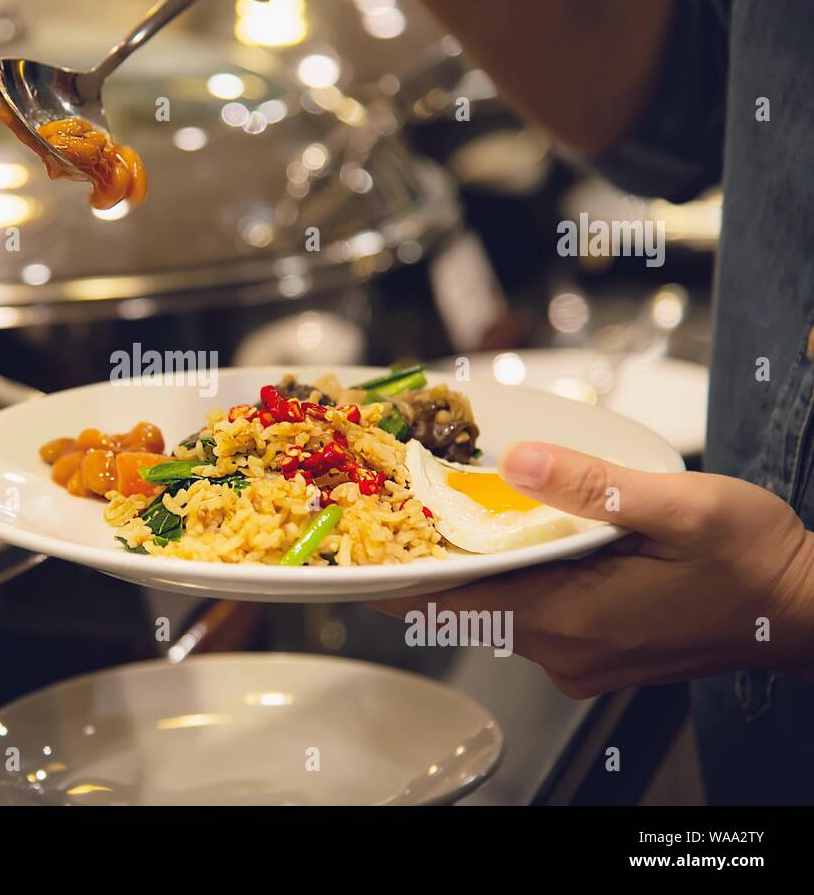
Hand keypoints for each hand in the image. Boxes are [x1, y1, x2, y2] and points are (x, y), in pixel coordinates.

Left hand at [371, 442, 813, 696]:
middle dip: (430, 557)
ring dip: (470, 563)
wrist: (810, 611)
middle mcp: (564, 650)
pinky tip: (507, 536)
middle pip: (467, 603)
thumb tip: (519, 461)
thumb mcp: (682, 508)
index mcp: (571, 619)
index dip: (398, 575)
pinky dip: (507, 576)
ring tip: (441, 509)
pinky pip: (529, 612)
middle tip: (393, 505)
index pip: (453, 603)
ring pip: (496, 607)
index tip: (351, 551)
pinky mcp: (595, 651)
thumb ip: (594, 487)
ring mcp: (579, 658)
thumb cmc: (756, 562)